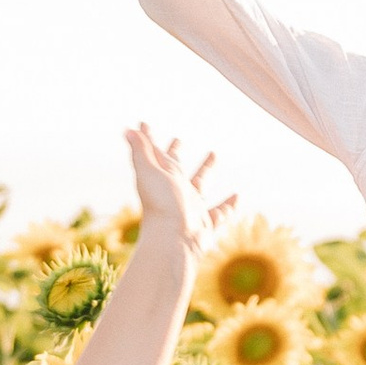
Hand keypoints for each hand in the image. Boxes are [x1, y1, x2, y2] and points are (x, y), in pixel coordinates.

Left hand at [122, 122, 231, 262]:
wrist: (174, 240)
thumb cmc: (161, 205)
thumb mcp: (149, 172)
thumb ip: (140, 150)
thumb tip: (127, 129)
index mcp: (162, 178)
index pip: (154, 153)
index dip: (148, 138)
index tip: (143, 124)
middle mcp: (176, 191)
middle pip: (175, 167)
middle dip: (175, 152)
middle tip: (178, 139)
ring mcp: (191, 207)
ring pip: (200, 185)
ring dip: (206, 169)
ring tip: (213, 154)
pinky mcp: (205, 224)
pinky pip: (220, 212)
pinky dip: (229, 205)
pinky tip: (237, 196)